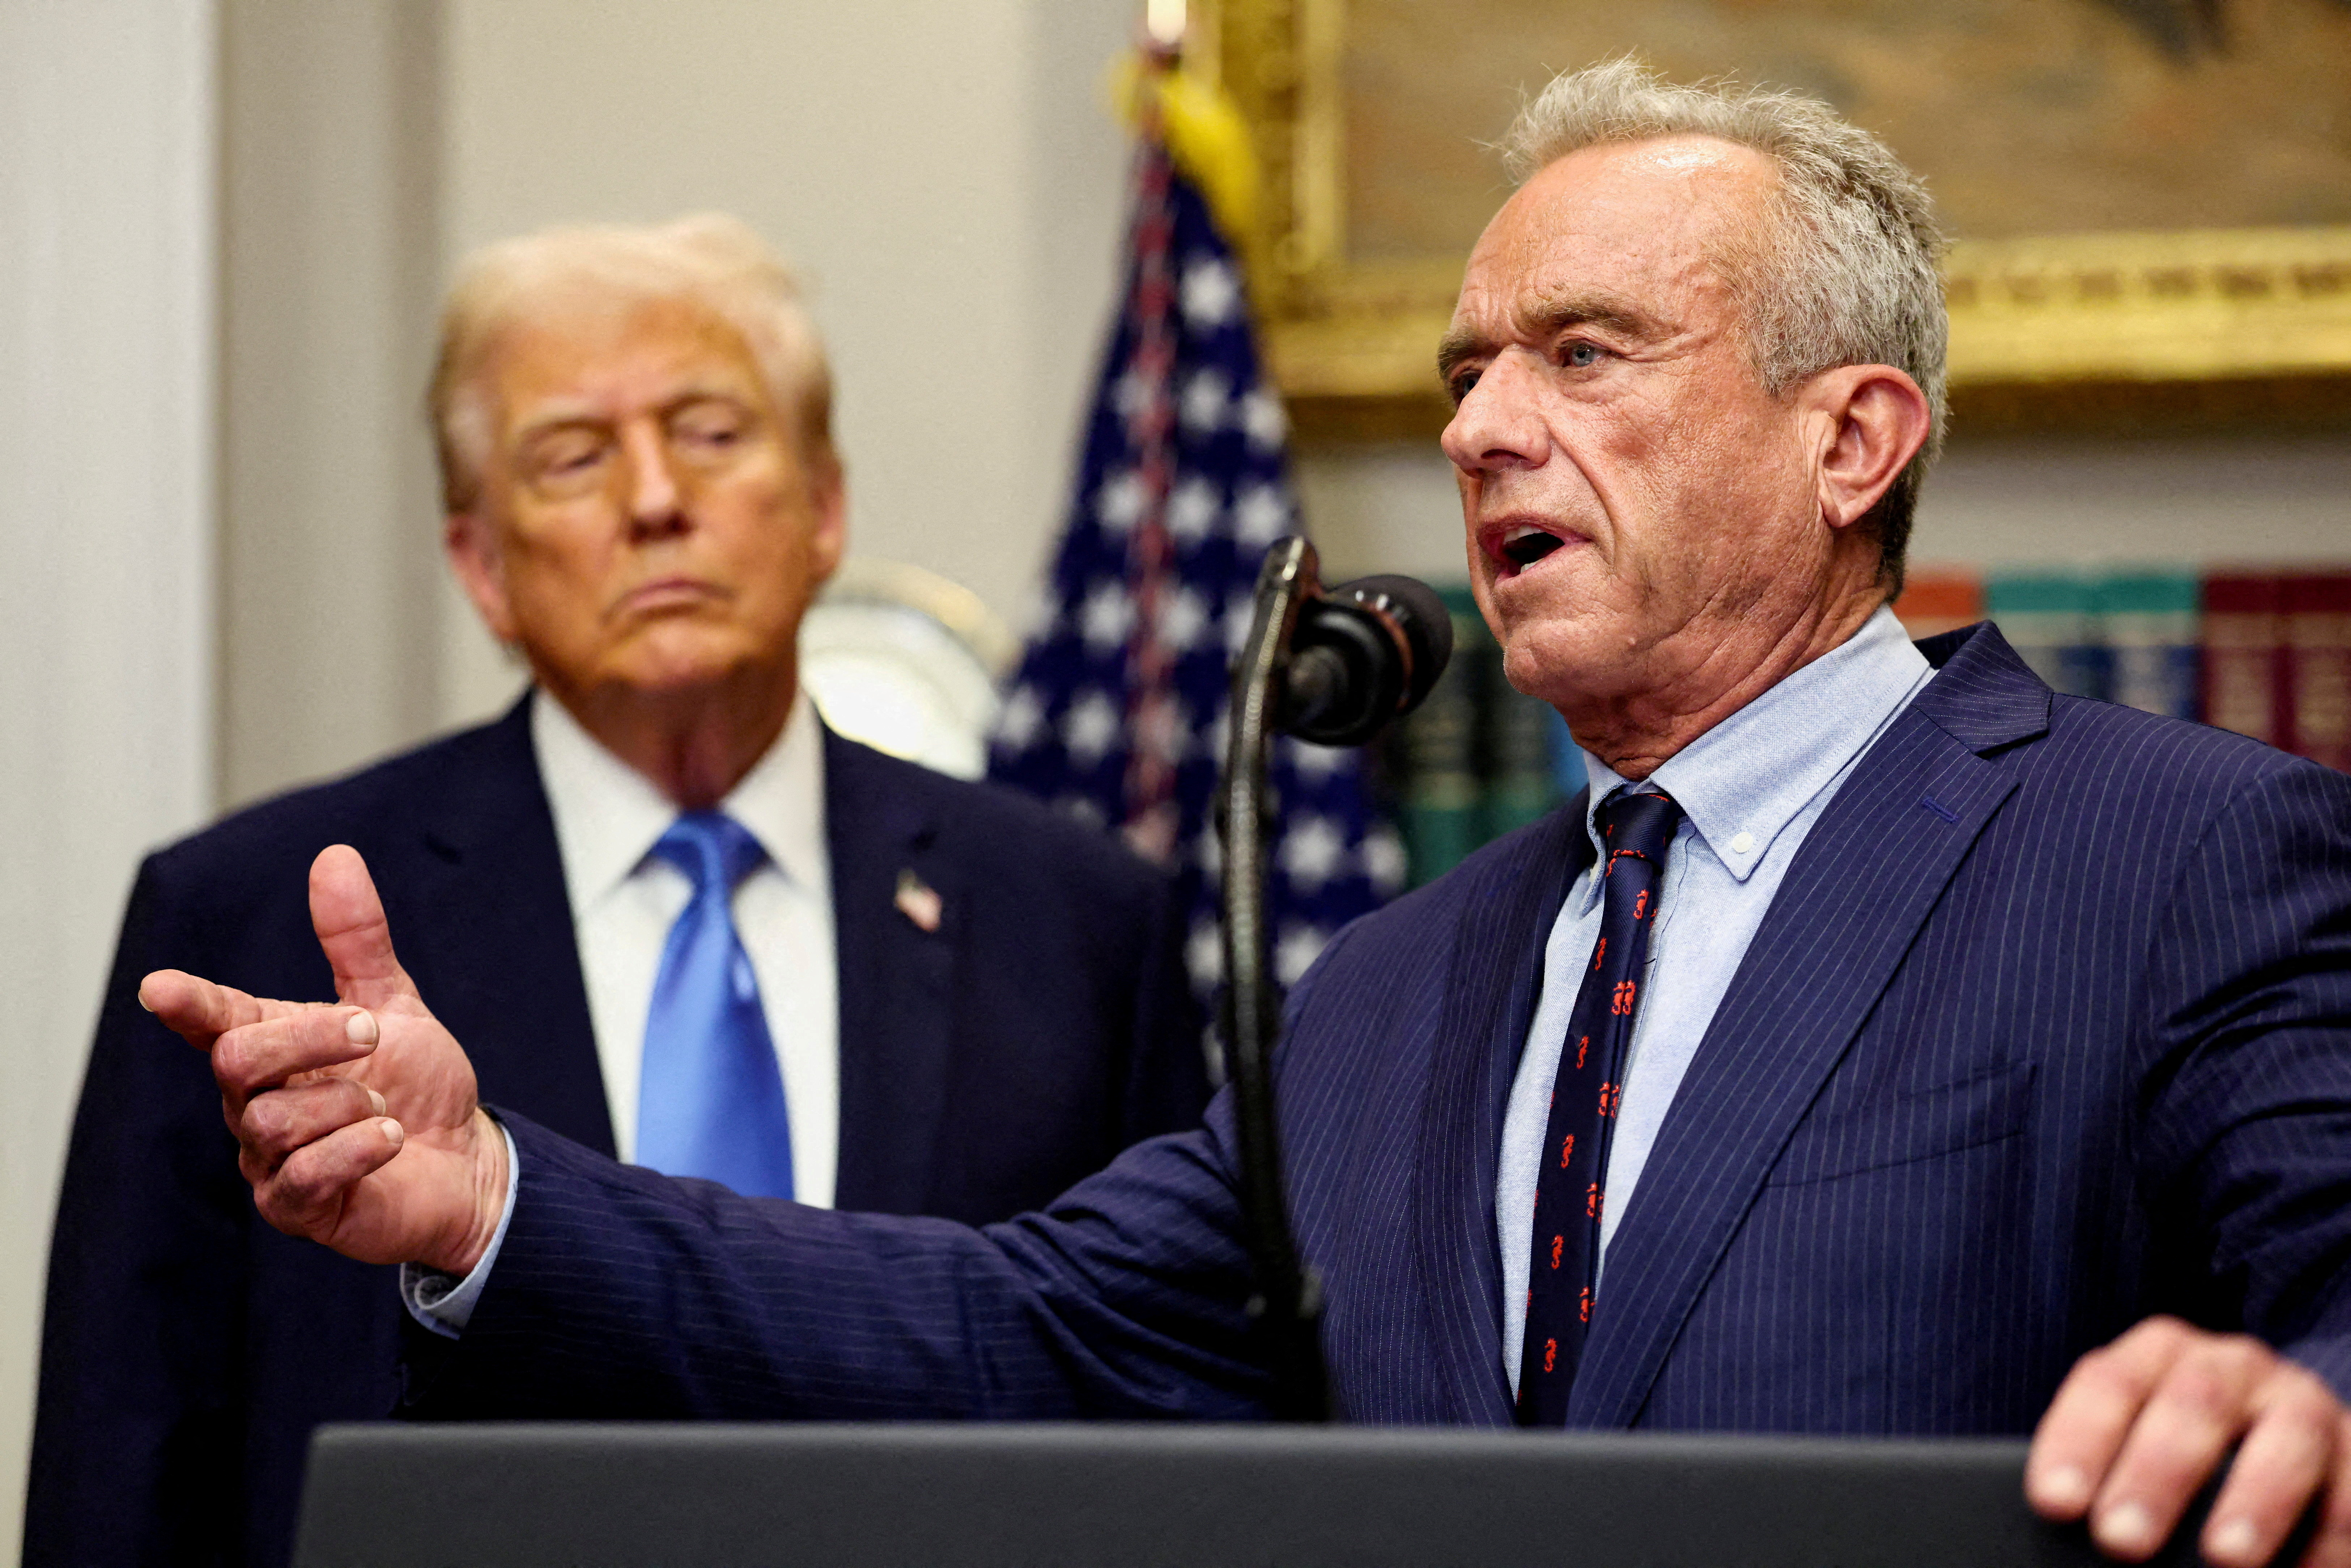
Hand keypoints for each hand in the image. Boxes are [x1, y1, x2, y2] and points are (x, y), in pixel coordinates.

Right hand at [141, 844, 507, 1273]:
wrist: (465, 1159)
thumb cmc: (419, 1084)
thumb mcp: (394, 1003)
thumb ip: (358, 939)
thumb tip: (335, 856)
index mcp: (271, 1048)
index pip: (214, 1020)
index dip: (188, 1003)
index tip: (160, 988)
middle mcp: (254, 1102)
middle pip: (238, 1062)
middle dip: (312, 1039)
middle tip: (373, 1036)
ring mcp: (266, 1159)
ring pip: (278, 1119)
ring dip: (353, 1106)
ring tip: (386, 1111)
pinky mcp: (294, 1207)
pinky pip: (307, 1173)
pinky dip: (360, 1148)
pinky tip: (391, 1140)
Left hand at [2028, 1316, 2350, 1566]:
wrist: (2265, 1438)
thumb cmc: (2172, 1449)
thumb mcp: (2135, 1441)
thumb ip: (2107, 1470)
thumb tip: (2072, 1524)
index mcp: (2157, 1354)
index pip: (2110, 1383)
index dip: (2080, 1440)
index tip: (2055, 1501)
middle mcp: (2229, 1366)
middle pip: (2193, 1405)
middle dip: (2157, 1474)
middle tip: (2122, 1539)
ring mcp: (2298, 1403)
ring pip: (2284, 1440)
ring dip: (2253, 1501)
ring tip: (2223, 1557)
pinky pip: (2345, 1492)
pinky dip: (2323, 1539)